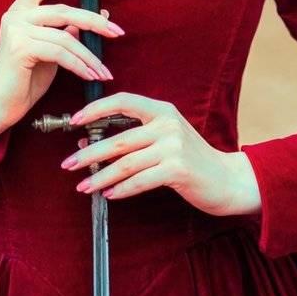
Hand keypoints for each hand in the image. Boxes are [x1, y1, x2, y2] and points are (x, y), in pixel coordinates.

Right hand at [0, 0, 125, 140]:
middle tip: (117, 33)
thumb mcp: (53, 52)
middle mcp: (16, 15)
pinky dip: (79, 65)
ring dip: (90, 56)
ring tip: (104, 72)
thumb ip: (69, 32)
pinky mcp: (20, 48)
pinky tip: (90, 76)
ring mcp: (16, 30)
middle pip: (63, 10)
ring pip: (65, 36)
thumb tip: (100, 16)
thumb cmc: (27, 78)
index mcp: (22, 11)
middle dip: (94, 22)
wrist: (2, 104)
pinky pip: (60, 53)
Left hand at [60, 92, 262, 218]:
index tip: (75, 121)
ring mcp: (174, 147)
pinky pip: (140, 181)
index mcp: (163, 110)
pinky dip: (121, 189)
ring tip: (84, 185)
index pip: (123, 101)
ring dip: (100, 176)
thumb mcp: (165, 138)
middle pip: (118, 139)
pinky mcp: (177, 170)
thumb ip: (132, 137)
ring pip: (125, 163)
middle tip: (69, 164)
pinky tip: (109, 194)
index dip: (96, 109)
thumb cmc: (191, 159)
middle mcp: (167, 124)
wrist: (228, 179)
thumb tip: (89, 142)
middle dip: (89, 153)